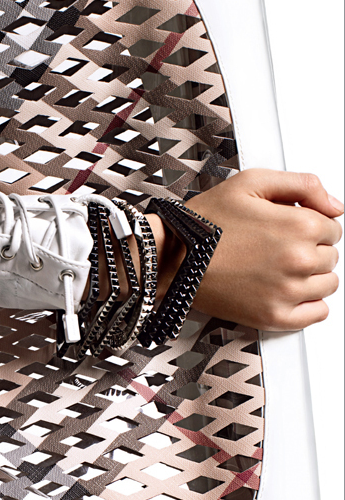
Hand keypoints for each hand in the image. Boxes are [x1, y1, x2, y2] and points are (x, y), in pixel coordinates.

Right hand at [149, 169, 342, 330]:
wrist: (171, 257)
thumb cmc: (204, 222)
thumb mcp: (251, 183)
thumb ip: (302, 184)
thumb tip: (335, 206)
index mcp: (299, 226)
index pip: (333, 228)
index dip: (312, 224)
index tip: (289, 228)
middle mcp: (298, 261)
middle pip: (330, 256)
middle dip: (311, 249)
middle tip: (277, 247)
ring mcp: (287, 292)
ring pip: (328, 284)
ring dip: (311, 276)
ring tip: (279, 268)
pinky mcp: (274, 316)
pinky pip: (316, 314)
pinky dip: (309, 304)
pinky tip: (287, 291)